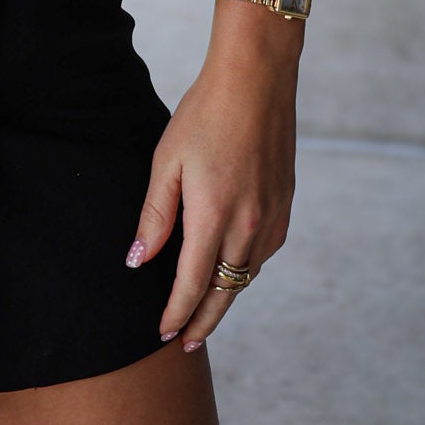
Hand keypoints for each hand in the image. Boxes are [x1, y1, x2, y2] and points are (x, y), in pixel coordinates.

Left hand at [124, 39, 298, 352]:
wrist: (257, 81)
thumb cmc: (204, 115)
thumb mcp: (167, 161)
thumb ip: (155, 216)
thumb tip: (138, 262)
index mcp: (215, 216)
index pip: (193, 284)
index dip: (177, 314)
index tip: (163, 335)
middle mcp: (249, 226)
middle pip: (225, 292)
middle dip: (203, 321)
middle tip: (185, 343)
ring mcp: (272, 217)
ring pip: (247, 275)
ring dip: (226, 297)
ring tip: (204, 311)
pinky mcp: (285, 205)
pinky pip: (265, 253)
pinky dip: (247, 269)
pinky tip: (234, 270)